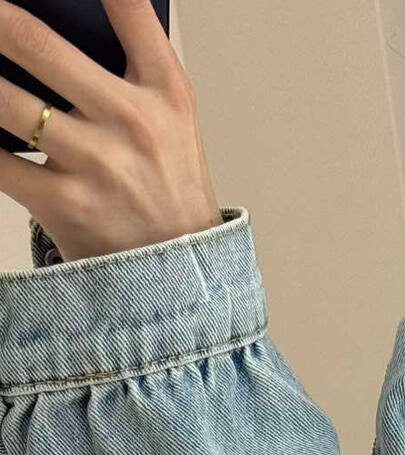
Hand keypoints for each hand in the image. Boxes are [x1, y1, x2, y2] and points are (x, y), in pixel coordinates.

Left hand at [0, 0, 220, 262]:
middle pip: (39, 45)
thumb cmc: (166, 183)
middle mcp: (132, 122)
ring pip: (6, 101)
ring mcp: (96, 165)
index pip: (129, 8)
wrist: (180, 270)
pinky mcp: (64, 205)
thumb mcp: (172, 116)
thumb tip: (48, 33)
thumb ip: (130, 64)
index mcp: (165, 91)